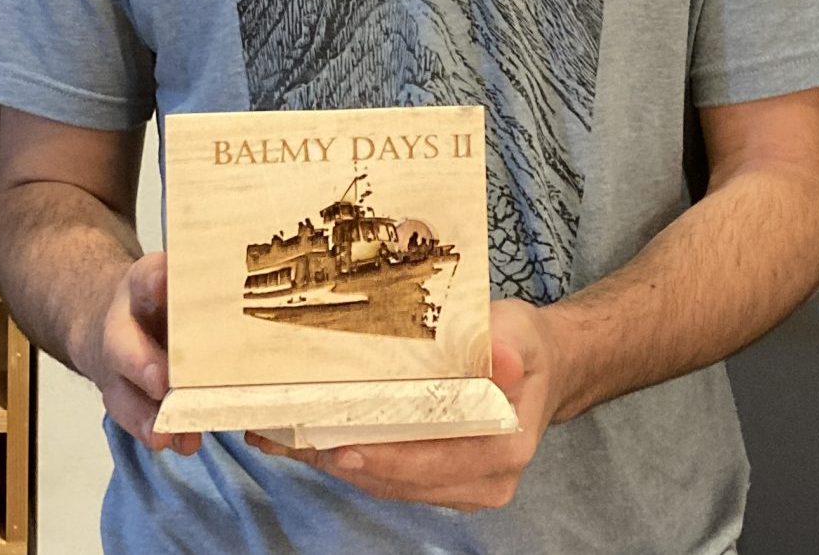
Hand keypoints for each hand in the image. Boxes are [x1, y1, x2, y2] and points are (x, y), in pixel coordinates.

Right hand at [75, 251, 201, 455]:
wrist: (120, 321)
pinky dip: (156, 432)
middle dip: (143, 363)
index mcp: (143, 285)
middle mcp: (123, 324)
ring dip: (147, 414)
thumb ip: (210, 284)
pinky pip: (135, 417)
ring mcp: (119, 366)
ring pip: (123, 391)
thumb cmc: (168, 300)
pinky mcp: (122, 396)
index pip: (147, 277)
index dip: (155, 281)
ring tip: (166, 433)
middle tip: (162, 382)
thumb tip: (266, 284)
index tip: (165, 285)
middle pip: (123, 344)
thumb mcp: (181, 280)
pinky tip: (181, 443)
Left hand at [245, 299, 561, 509]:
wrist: (537, 368)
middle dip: (342, 458)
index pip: (437, 461)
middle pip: (401, 478)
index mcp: (504, 447)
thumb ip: (503, 341)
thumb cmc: (523, 345)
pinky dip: (343, 458)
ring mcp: (458, 487)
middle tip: (287, 435)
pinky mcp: (435, 482)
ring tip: (280, 435)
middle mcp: (483, 480)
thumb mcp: (517, 330)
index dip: (388, 456)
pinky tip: (301, 439)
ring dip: (332, 461)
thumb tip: (501, 357)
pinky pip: (385, 476)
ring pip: (385, 483)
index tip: (339, 445)